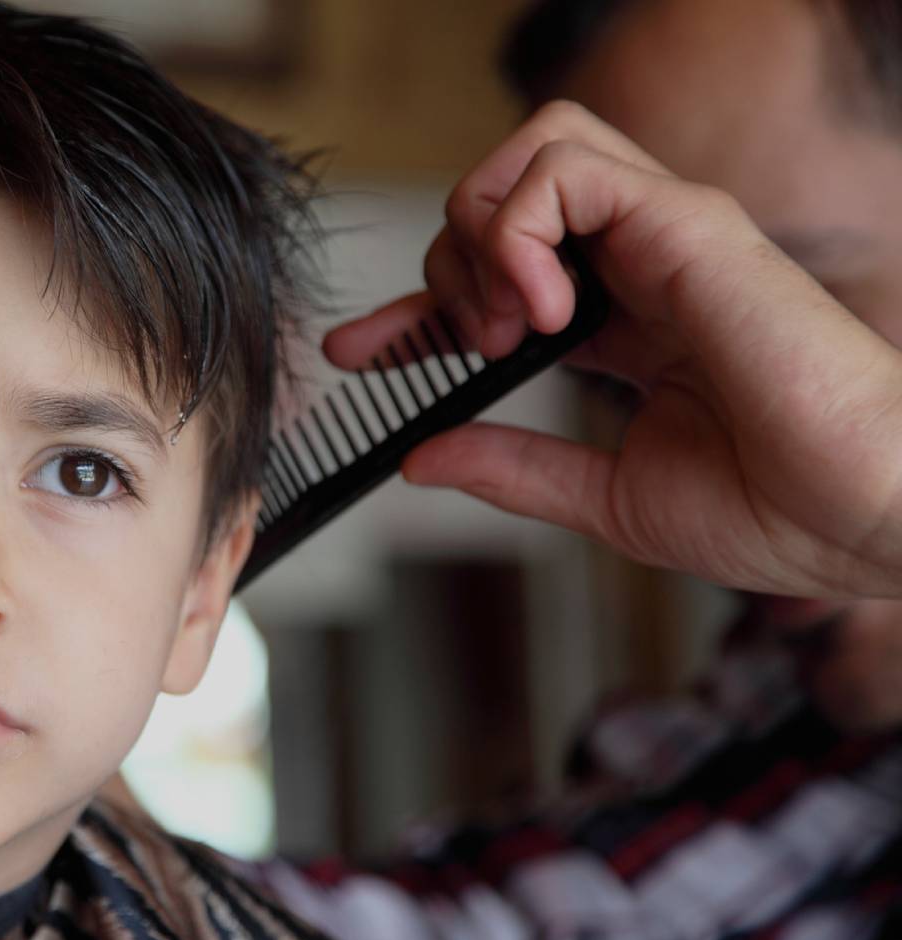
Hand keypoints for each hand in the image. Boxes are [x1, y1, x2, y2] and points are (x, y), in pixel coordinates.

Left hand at [323, 101, 901, 598]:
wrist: (862, 518)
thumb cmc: (772, 510)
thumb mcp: (605, 496)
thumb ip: (513, 467)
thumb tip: (422, 457)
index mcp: (626, 321)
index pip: (498, 278)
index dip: (416, 307)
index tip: (361, 350)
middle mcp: (641, 264)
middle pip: (503, 193)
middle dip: (444, 264)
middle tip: (465, 347)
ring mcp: (666, 233)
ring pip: (533, 148)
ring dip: (482, 231)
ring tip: (503, 326)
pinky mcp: (688, 221)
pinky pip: (564, 164)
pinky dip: (518, 226)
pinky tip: (538, 309)